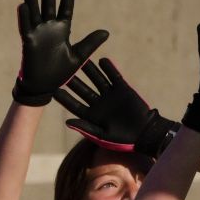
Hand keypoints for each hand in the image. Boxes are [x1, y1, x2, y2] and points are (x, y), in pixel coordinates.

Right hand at [13, 0, 109, 106]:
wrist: (44, 86)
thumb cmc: (60, 72)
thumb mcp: (78, 56)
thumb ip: (90, 43)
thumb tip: (106, 32)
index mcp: (62, 29)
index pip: (66, 7)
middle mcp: (49, 28)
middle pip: (48, 4)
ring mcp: (37, 33)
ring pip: (35, 12)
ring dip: (32, 0)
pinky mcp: (28, 42)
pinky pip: (25, 26)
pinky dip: (24, 16)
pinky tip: (22, 5)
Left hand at [56, 58, 179, 156]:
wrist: (145, 134)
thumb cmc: (122, 140)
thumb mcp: (102, 136)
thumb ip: (86, 127)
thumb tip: (67, 122)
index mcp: (91, 116)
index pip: (74, 105)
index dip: (65, 98)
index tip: (54, 90)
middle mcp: (99, 103)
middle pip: (83, 90)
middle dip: (74, 81)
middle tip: (63, 70)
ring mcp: (110, 95)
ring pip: (97, 80)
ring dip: (90, 70)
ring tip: (81, 59)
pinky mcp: (123, 89)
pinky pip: (114, 76)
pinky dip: (109, 68)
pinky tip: (102, 60)